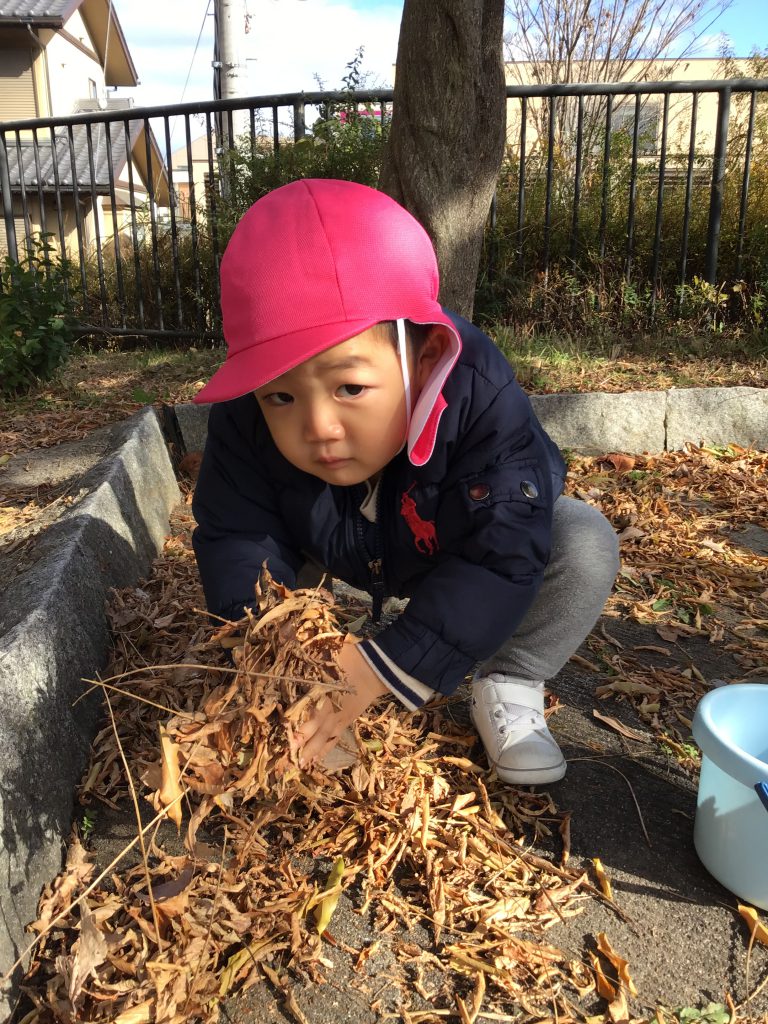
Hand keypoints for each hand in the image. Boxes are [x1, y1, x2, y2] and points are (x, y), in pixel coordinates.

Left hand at [293, 637, 386, 767]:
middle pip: (307, 729)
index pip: (299, 710)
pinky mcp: (346, 721)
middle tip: (280, 762)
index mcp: (319, 691)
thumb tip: (283, 631)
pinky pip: (332, 740)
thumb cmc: (349, 656)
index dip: (288, 724)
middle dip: (293, 745)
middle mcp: (326, 709)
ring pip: (319, 739)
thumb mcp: (324, 647)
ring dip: (307, 753)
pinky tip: (314, 762)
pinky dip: (323, 751)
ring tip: (294, 767)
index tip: (276, 736)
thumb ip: (302, 643)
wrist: (378, 667)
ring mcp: (337, 718)